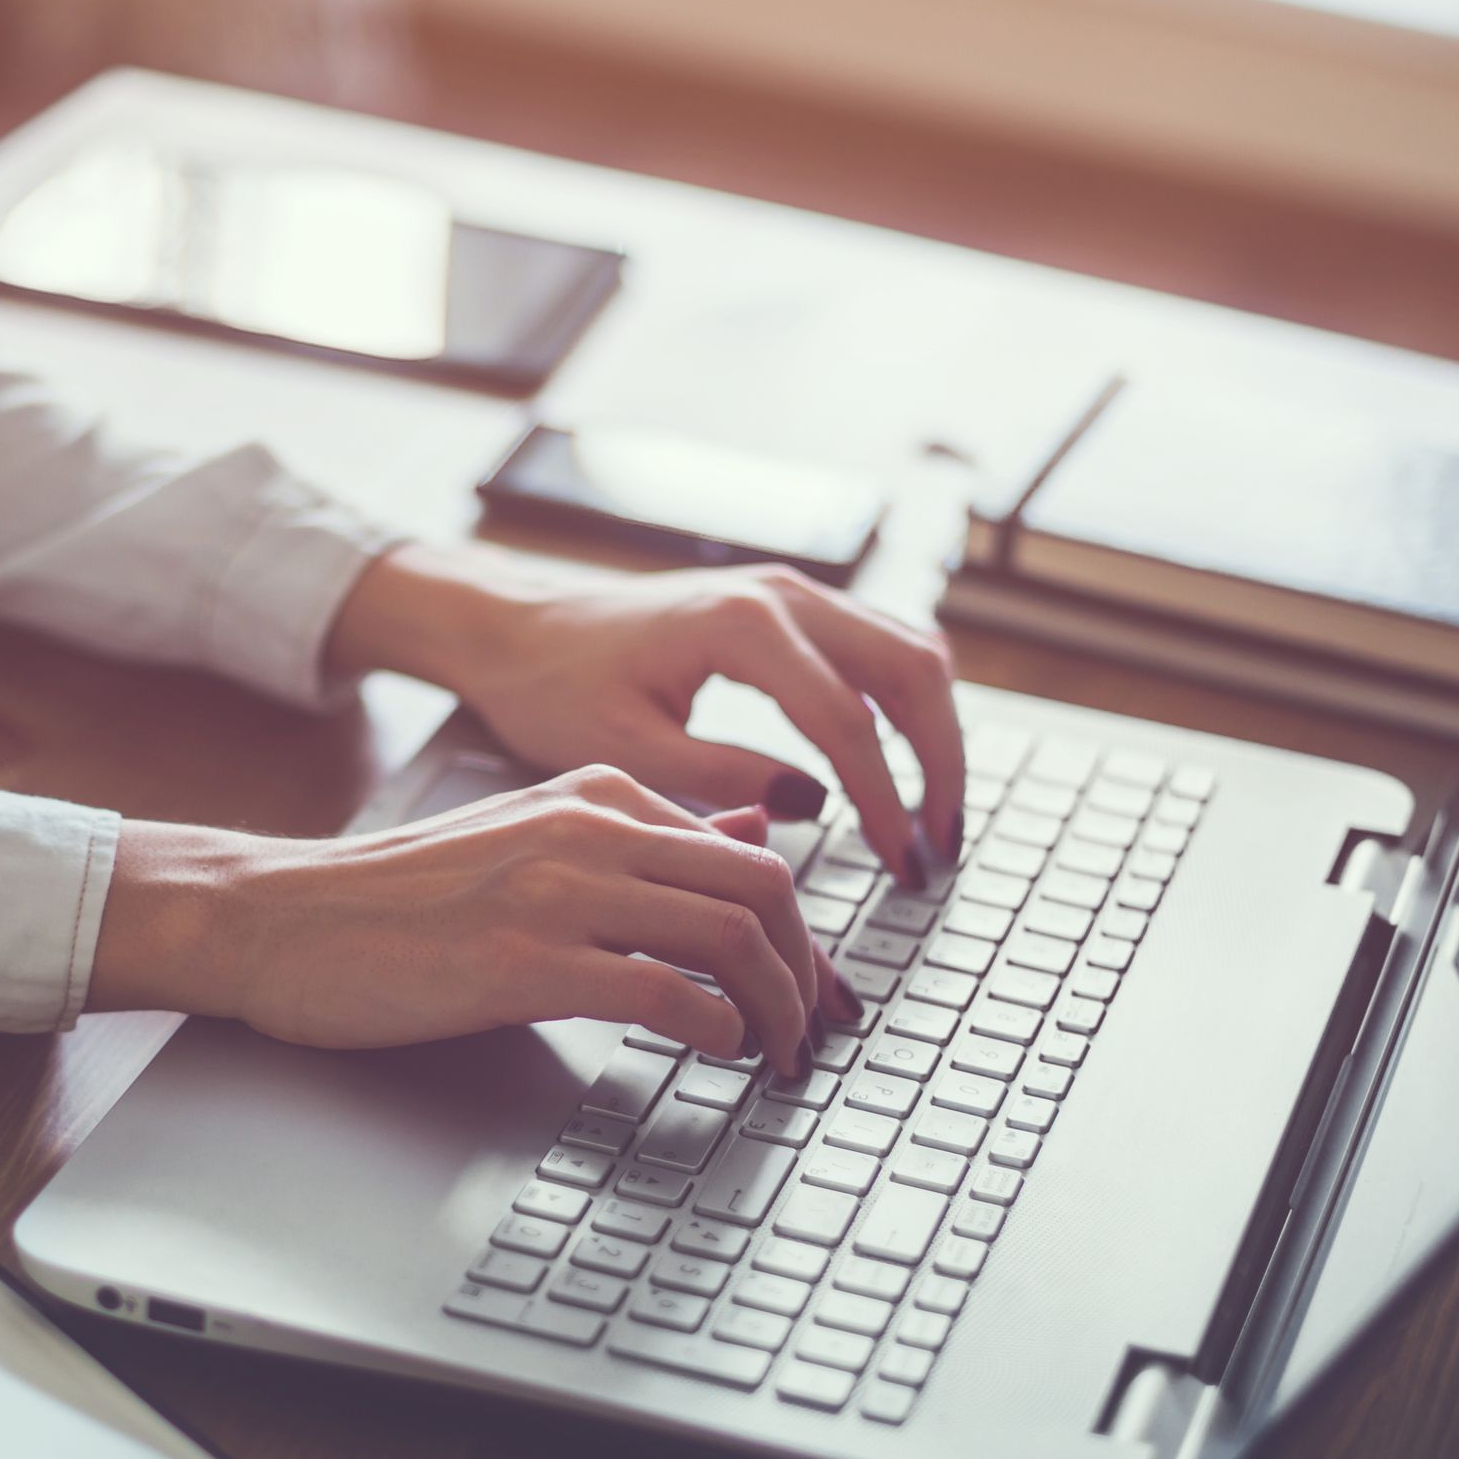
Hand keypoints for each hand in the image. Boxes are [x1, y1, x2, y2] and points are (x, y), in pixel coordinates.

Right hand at [90, 768, 864, 1075]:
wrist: (283, 919)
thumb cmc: (402, 897)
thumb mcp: (534, 838)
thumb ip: (643, 837)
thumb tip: (755, 830)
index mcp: (599, 793)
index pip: (751, 851)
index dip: (806, 933)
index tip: (815, 992)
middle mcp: (592, 829)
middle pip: (765, 889)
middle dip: (810, 974)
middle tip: (813, 1035)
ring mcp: (560, 893)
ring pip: (732, 936)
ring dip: (775, 1010)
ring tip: (775, 1058)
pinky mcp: (525, 962)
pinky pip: (665, 993)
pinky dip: (715, 1030)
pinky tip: (715, 1054)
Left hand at [325, 543, 964, 884]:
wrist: (517, 627)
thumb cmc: (552, 685)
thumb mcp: (625, 749)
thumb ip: (722, 776)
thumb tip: (814, 807)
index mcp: (741, 625)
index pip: (847, 721)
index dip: (885, 801)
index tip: (902, 866)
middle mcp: (781, 594)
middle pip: (912, 671)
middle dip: (941, 763)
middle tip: (939, 847)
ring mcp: (791, 592)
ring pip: (909, 651)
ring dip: (935, 733)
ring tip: (932, 819)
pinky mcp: (788, 608)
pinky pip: (880, 647)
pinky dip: (905, 707)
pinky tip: (898, 770)